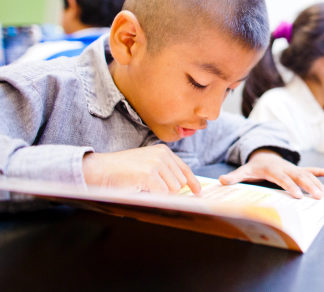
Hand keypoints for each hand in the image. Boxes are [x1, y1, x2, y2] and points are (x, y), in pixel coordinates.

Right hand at [82, 144, 201, 194]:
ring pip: (173, 189)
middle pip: (180, 182)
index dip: (193, 182)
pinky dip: (153, 197)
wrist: (100, 170)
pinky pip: (162, 194)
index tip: (198, 192)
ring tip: (143, 187)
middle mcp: (162, 155)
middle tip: (151, 189)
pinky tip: (141, 190)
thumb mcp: (147, 164)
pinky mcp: (149, 174)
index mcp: (163, 151)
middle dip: (169, 191)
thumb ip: (165, 172)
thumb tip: (183, 187)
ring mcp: (156, 164)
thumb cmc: (122, 171)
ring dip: (160, 194)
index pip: (185, 169)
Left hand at [218, 149, 323, 199]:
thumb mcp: (243, 171)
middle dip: (310, 187)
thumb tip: (221, 180)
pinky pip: (311, 170)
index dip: (290, 187)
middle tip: (319, 197)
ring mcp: (293, 168)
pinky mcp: (297, 169)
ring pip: (307, 175)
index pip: (283, 179)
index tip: (298, 196)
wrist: (263, 155)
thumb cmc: (254, 167)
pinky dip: (321, 172)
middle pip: (299, 177)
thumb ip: (234, 177)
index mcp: (273, 169)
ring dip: (317, 184)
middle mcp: (286, 167)